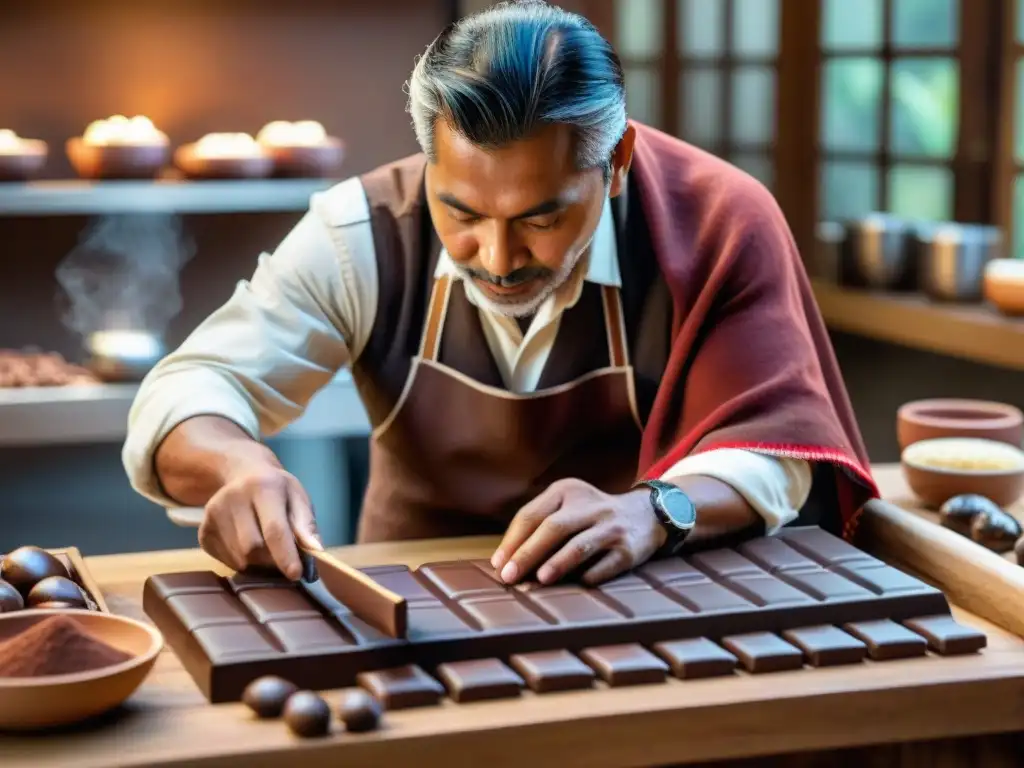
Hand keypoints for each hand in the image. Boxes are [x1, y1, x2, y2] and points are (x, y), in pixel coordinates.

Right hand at [198, 463, 322, 580]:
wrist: (243, 474)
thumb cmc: (278, 490)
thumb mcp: (297, 498)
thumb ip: (306, 524)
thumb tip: (316, 550)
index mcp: (264, 487)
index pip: (274, 529)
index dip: (286, 555)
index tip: (296, 574)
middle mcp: (234, 498)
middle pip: (253, 548)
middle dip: (272, 560)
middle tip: (283, 557)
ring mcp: (214, 514)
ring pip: (239, 558)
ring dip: (258, 563)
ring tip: (267, 548)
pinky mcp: (203, 530)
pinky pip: (225, 560)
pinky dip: (242, 561)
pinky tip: (248, 545)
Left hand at [490, 478, 666, 585]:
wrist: (646, 514)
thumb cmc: (591, 516)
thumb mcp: (567, 505)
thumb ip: (539, 525)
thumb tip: (505, 562)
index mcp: (567, 491)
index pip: (532, 514)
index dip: (512, 541)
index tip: (499, 564)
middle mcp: (590, 505)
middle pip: (553, 528)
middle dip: (528, 553)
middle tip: (509, 576)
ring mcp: (611, 527)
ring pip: (580, 545)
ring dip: (558, 563)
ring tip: (540, 579)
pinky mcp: (629, 549)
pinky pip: (606, 565)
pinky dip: (590, 575)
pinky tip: (576, 585)